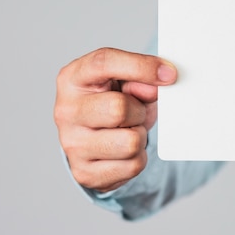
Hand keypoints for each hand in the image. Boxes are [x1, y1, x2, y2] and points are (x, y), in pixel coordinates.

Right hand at [54, 47, 176, 191]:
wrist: (91, 139)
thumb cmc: (108, 102)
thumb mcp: (124, 82)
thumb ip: (140, 78)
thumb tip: (155, 86)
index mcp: (72, 78)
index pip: (104, 63)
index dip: (140, 66)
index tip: (169, 73)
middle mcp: (66, 111)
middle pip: (119, 108)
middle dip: (138, 110)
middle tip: (135, 111)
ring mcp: (72, 144)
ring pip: (130, 142)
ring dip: (139, 136)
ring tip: (128, 131)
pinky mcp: (84, 172)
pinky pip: (132, 166)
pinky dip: (138, 158)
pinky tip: (124, 151)